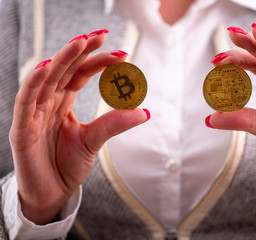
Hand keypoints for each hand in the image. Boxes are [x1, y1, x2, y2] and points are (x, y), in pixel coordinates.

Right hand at [9, 30, 149, 223]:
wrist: (51, 193)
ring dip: (62, 59)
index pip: (80, 74)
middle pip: (63, 70)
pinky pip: (25, 102)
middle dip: (80, 50)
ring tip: (80, 42)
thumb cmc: (67, 164)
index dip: (97, 62)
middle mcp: (48, 102)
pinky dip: (34, 84)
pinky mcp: (21, 129)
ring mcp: (33, 114)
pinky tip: (46, 68)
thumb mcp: (94, 141)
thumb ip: (113, 124)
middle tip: (100, 36)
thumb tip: (144, 111)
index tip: (121, 54)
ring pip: (45, 79)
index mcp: (63, 102)